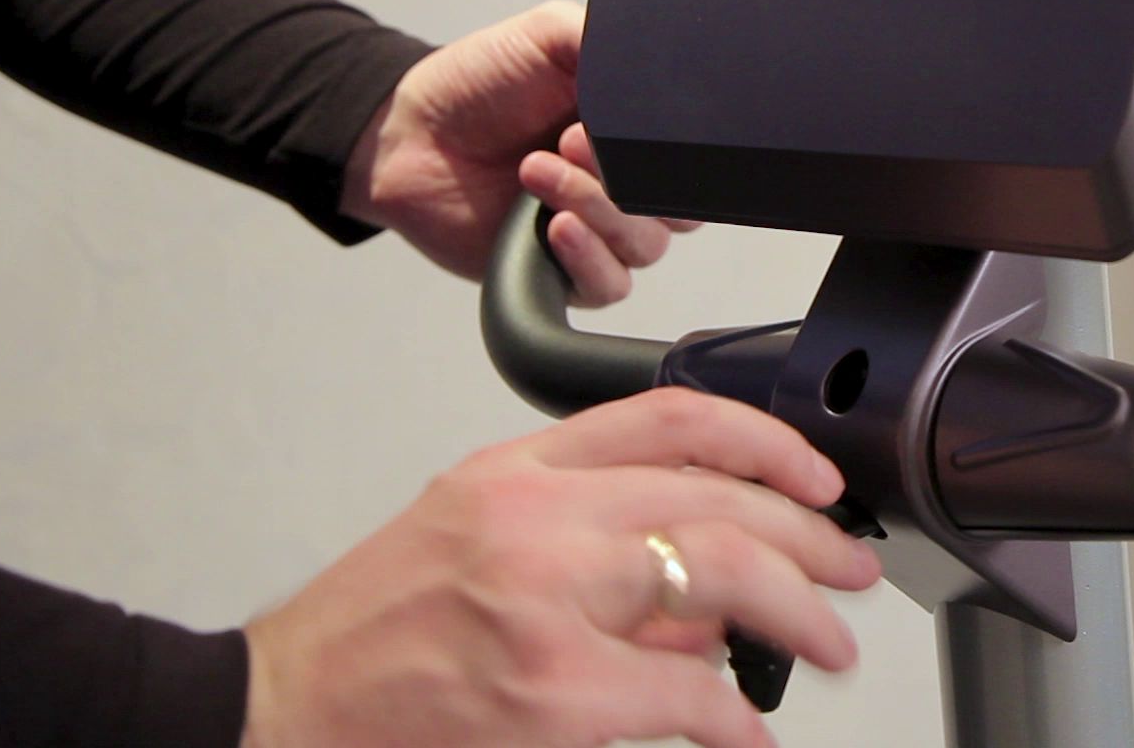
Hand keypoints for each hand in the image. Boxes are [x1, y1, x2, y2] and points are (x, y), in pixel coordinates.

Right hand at [241, 389, 881, 747]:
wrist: (285, 706)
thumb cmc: (379, 627)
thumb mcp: (478, 531)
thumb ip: (592, 532)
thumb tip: (711, 582)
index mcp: (519, 468)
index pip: (672, 416)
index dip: (767, 441)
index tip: (816, 479)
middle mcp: (534, 516)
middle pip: (715, 495)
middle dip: (808, 536)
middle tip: (849, 570)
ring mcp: (543, 602)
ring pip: (717, 572)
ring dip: (797, 610)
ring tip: (830, 640)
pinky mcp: (550, 693)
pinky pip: (686, 693)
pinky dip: (736, 718)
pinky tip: (749, 732)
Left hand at [342, 1, 698, 305]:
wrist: (411, 133)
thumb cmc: (479, 84)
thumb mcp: (551, 35)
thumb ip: (610, 44)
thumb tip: (660, 65)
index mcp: (634, 135)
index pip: (690, 161)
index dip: (668, 151)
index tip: (617, 125)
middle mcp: (626, 186)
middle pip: (677, 209)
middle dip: (628, 178)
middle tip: (569, 142)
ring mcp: (598, 232)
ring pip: (644, 246)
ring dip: (596, 208)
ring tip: (537, 171)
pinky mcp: (565, 273)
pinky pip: (608, 284)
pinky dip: (590, 258)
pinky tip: (556, 228)